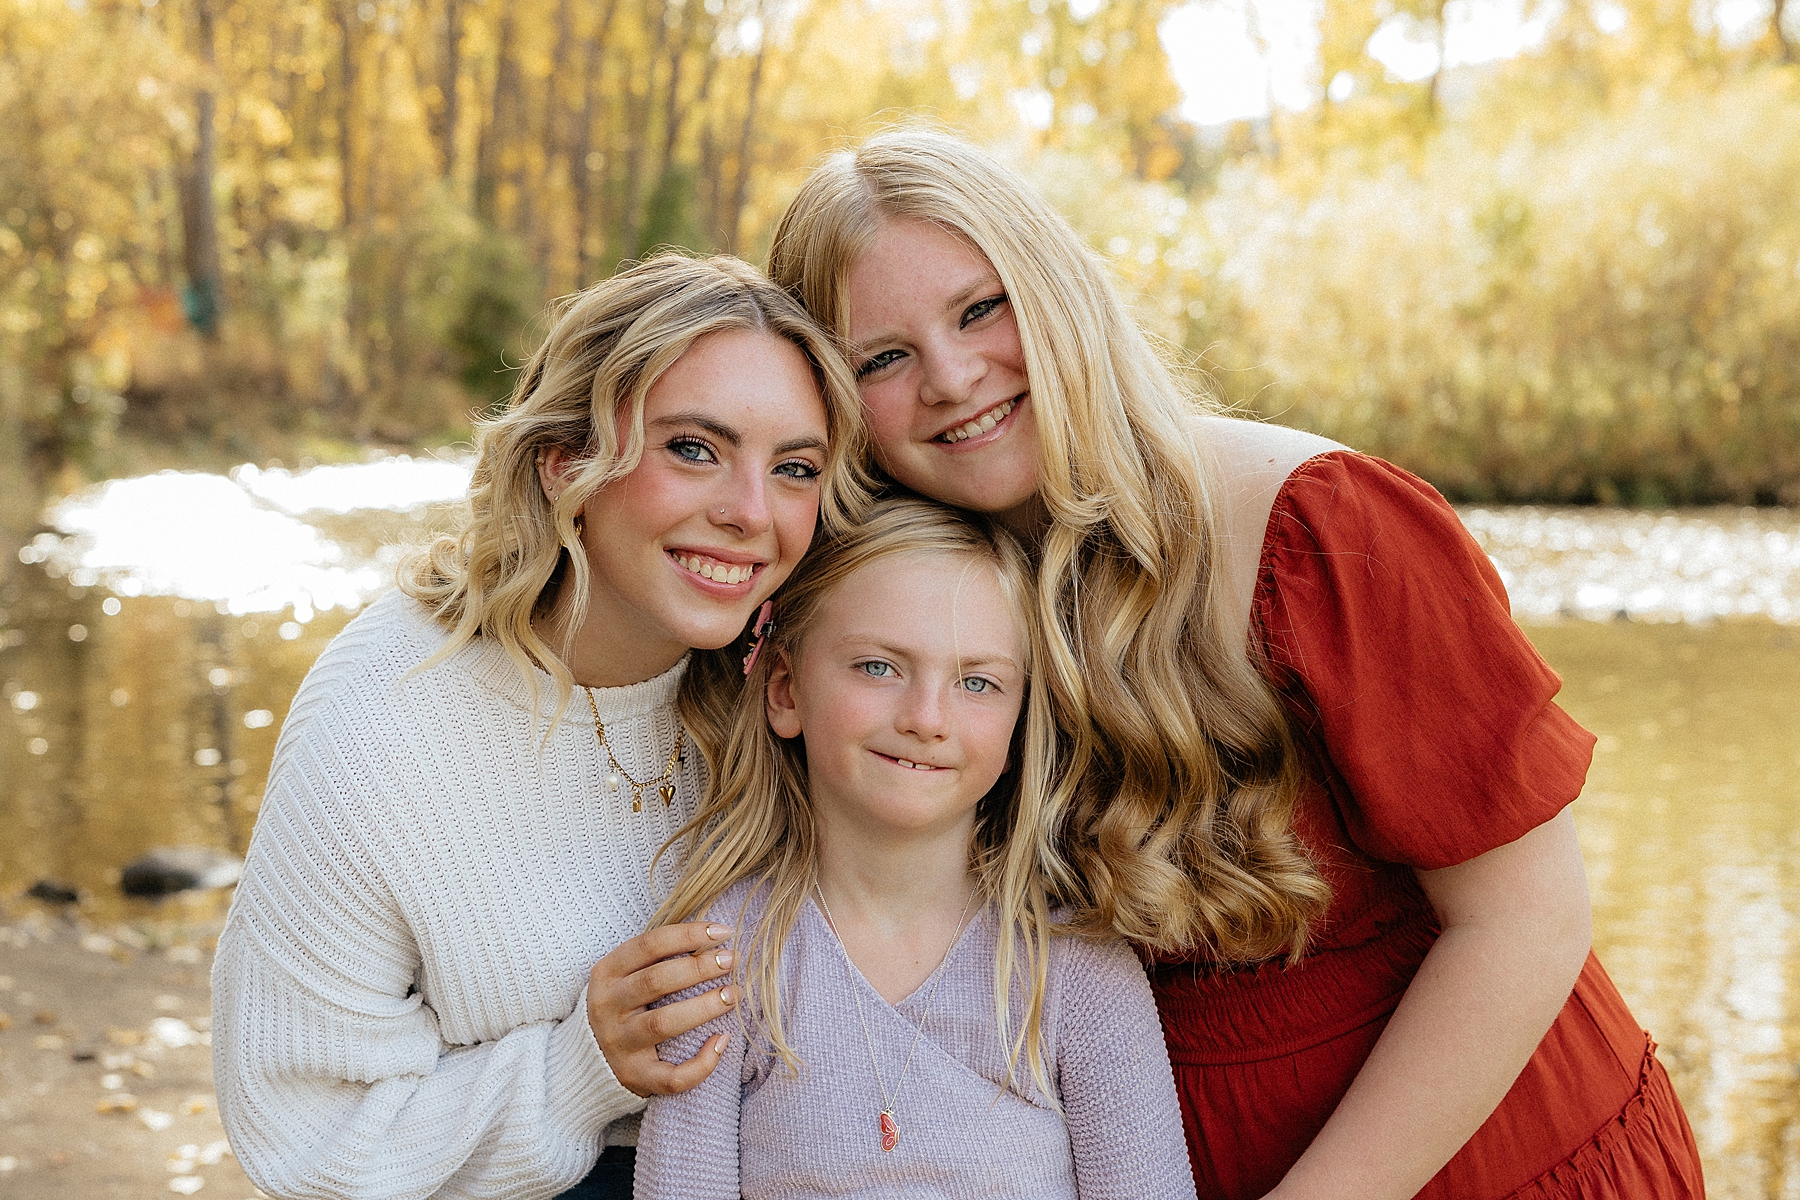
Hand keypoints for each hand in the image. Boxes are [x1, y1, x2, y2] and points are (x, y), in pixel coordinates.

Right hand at [586, 921, 738, 1096]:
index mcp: (606, 974)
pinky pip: (672, 1076)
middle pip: (657, 981)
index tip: (723, 932)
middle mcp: (607, 1007)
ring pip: (664, 1023)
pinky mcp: (634, 1077)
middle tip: (731, 960)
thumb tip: (714, 936)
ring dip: (704, 1006)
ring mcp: (618, 1044)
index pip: (649, 945)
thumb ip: (658, 956)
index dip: (688, 935)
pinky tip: (722, 1041)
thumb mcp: (626, 974)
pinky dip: (701, 1063)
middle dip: (700, 968)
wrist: (589, 1058)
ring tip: (733, 995)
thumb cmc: (623, 1004)